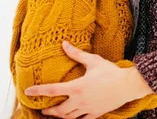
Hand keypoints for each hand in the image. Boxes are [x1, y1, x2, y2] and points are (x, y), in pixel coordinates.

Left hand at [24, 41, 151, 118]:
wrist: (128, 85)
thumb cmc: (111, 72)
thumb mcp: (93, 61)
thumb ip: (76, 54)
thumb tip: (64, 44)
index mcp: (77, 87)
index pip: (52, 90)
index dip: (38, 91)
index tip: (28, 91)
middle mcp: (80, 101)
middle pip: (59, 110)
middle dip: (49, 110)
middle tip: (43, 108)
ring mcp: (88, 109)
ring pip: (69, 117)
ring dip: (59, 117)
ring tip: (54, 114)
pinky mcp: (96, 113)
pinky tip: (72, 118)